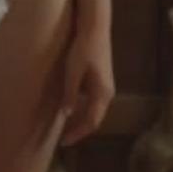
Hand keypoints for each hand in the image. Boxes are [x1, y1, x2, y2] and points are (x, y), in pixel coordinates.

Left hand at [59, 27, 114, 146]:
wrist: (95, 28)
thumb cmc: (83, 49)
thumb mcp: (73, 72)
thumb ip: (70, 94)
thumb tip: (67, 115)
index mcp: (102, 94)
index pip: (90, 122)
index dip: (77, 134)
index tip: (64, 143)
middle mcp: (108, 93)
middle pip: (95, 119)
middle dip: (80, 130)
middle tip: (64, 138)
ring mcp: (107, 86)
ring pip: (95, 110)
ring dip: (82, 119)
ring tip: (66, 126)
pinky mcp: (102, 80)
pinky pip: (94, 101)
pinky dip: (84, 108)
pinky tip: (72, 107)